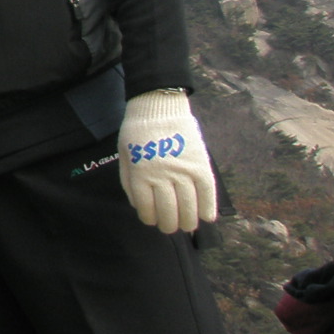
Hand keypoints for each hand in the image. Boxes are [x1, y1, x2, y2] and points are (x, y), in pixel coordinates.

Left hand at [117, 89, 217, 234]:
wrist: (158, 106)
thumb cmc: (137, 132)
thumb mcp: (125, 156)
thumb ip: (130, 182)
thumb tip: (139, 206)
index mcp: (141, 173)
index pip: (146, 207)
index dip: (150, 218)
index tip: (153, 221)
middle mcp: (162, 175)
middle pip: (168, 209)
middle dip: (169, 224)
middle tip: (170, 228)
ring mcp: (183, 169)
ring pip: (189, 204)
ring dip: (189, 221)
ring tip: (187, 227)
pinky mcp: (200, 163)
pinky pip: (207, 191)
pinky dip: (208, 207)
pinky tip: (206, 218)